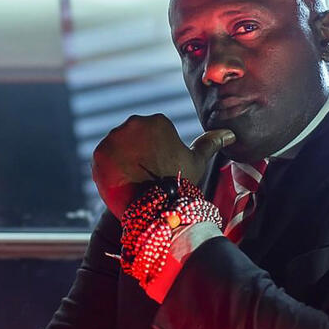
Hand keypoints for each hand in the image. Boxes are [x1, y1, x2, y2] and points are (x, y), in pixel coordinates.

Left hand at [91, 114, 233, 217]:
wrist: (157, 208)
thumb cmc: (180, 183)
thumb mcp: (196, 161)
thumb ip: (210, 143)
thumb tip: (229, 133)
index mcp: (158, 120)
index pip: (153, 133)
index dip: (157, 153)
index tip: (160, 169)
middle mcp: (134, 122)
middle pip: (133, 137)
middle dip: (137, 153)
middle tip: (146, 176)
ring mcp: (114, 137)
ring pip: (117, 147)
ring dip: (122, 159)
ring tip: (134, 180)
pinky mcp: (99, 153)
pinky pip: (103, 158)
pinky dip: (109, 169)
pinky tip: (122, 182)